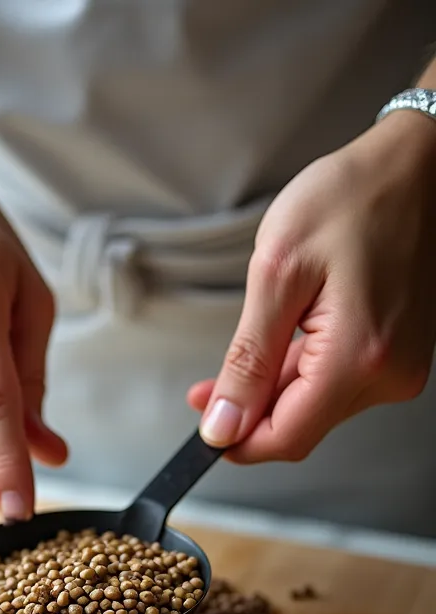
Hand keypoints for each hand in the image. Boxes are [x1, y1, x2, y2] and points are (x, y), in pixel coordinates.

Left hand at [188, 113, 435, 463]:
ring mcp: (399, 367)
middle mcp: (389, 374)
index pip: (286, 438)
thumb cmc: (353, 198)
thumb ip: (248, 359)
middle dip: (248, 413)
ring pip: (315, 408)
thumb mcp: (277, 273)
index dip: (237, 442)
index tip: (206, 428)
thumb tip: (224, 423)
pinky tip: (283, 345)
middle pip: (300, 426)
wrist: (412, 167)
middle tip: (205, 390)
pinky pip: (337, 384)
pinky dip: (301, 373)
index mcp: (359, 358)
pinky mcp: (398, 356)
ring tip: (247, 352)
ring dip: (273, 392)